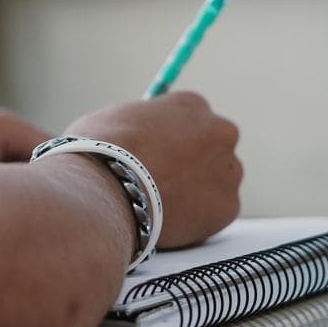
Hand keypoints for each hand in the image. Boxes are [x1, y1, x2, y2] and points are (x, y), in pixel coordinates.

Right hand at [63, 91, 241, 248]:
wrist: (104, 190)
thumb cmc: (99, 150)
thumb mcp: (117, 119)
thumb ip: (141, 124)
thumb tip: (136, 133)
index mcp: (192, 104)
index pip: (193, 119)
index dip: (174, 141)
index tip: (160, 157)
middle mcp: (220, 131)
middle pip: (213, 148)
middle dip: (193, 164)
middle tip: (165, 183)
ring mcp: (228, 169)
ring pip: (216, 183)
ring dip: (196, 193)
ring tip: (161, 207)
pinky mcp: (228, 206)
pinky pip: (214, 214)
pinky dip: (196, 221)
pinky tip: (169, 222)